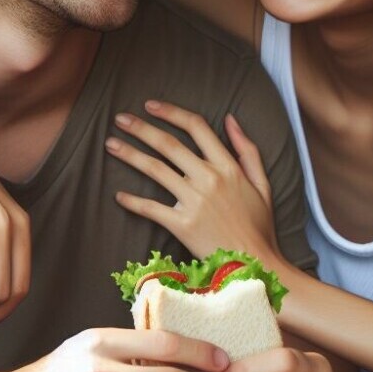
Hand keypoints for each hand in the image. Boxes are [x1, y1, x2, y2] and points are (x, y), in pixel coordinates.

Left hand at [105, 100, 278, 259]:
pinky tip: (118, 195)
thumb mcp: (262, 183)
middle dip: (141, 128)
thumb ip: (247, 150)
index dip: (171, 112)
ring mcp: (195, 202)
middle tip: (119, 119)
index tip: (151, 106)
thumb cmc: (259, 226)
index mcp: (228, 166)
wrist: (256, 266)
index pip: (196, 127)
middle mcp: (209, 179)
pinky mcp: (183, 225)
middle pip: (169, 144)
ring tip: (110, 144)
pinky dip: (132, 201)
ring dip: (129, 154)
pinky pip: (151, 208)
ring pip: (155, 170)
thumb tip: (231, 119)